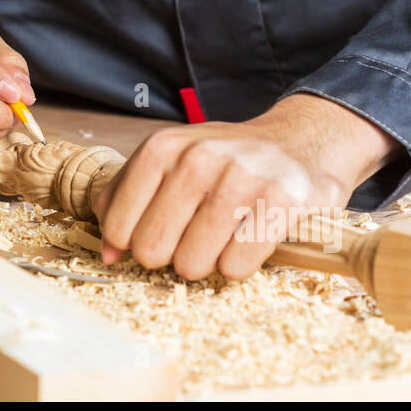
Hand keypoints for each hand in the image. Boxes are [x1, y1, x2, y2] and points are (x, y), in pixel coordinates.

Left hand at [93, 94, 401, 280]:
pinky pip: (235, 267)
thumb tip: (109, 253)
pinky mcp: (281, 203)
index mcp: (163, 147)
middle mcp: (198, 158)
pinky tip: (248, 240)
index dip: (131, 241)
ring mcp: (241, 179)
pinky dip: (238, 265)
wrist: (300, 142)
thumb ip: (127, 199)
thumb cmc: (226, 160)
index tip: (152, 235)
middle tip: (191, 237)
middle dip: (169, 255)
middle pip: (152, 249)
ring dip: (206, 262)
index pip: (118, 223)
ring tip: (222, 237)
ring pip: (193, 264)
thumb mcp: (170, 162)